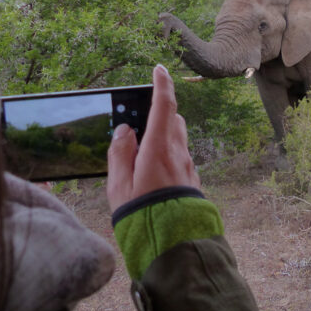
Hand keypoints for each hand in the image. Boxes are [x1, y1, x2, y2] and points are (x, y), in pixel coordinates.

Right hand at [107, 64, 200, 211]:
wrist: (174, 242)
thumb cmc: (142, 214)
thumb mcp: (119, 184)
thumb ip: (120, 153)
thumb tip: (124, 130)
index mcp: (159, 147)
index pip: (164, 105)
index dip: (162, 84)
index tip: (159, 69)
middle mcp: (178, 152)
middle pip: (173, 120)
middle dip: (158, 115)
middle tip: (137, 124)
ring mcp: (188, 165)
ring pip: (177, 139)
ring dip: (163, 137)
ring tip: (140, 154)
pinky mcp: (192, 178)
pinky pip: (179, 158)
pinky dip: (167, 155)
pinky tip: (153, 173)